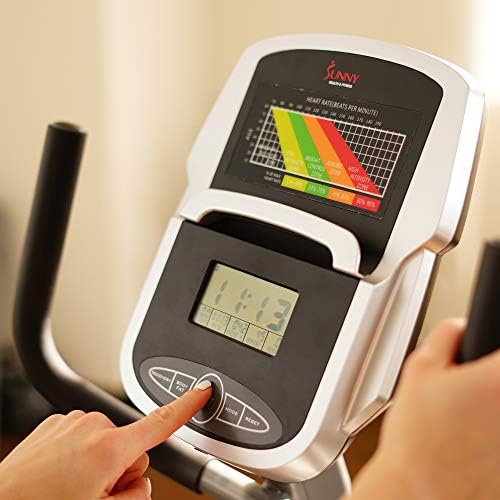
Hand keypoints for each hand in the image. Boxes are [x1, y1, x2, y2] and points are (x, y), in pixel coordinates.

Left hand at [0, 381, 211, 499]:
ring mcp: (72, 421)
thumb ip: (137, 496)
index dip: (186, 405)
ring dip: (96, 463)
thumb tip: (140, 480)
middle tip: (93, 493)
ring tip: (69, 487)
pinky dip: (77, 454)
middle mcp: (93, 426)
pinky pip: (83, 436)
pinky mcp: (56, 422)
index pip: (161, 422)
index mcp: (109, 448)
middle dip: (120, 470)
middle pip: (131, 446)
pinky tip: (58, 474)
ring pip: (106, 442)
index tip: (202, 390)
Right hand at [349, 319, 499, 499]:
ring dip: (489, 403)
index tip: (484, 352)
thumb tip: (457, 328)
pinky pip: (498, 431)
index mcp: (498, 379)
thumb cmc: (418, 438)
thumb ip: (444, 337)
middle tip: (470, 380)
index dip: (489, 349)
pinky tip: (470, 434)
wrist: (420, 490)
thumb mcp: (419, 370)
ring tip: (467, 411)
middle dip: (488, 373)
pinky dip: (488, 427)